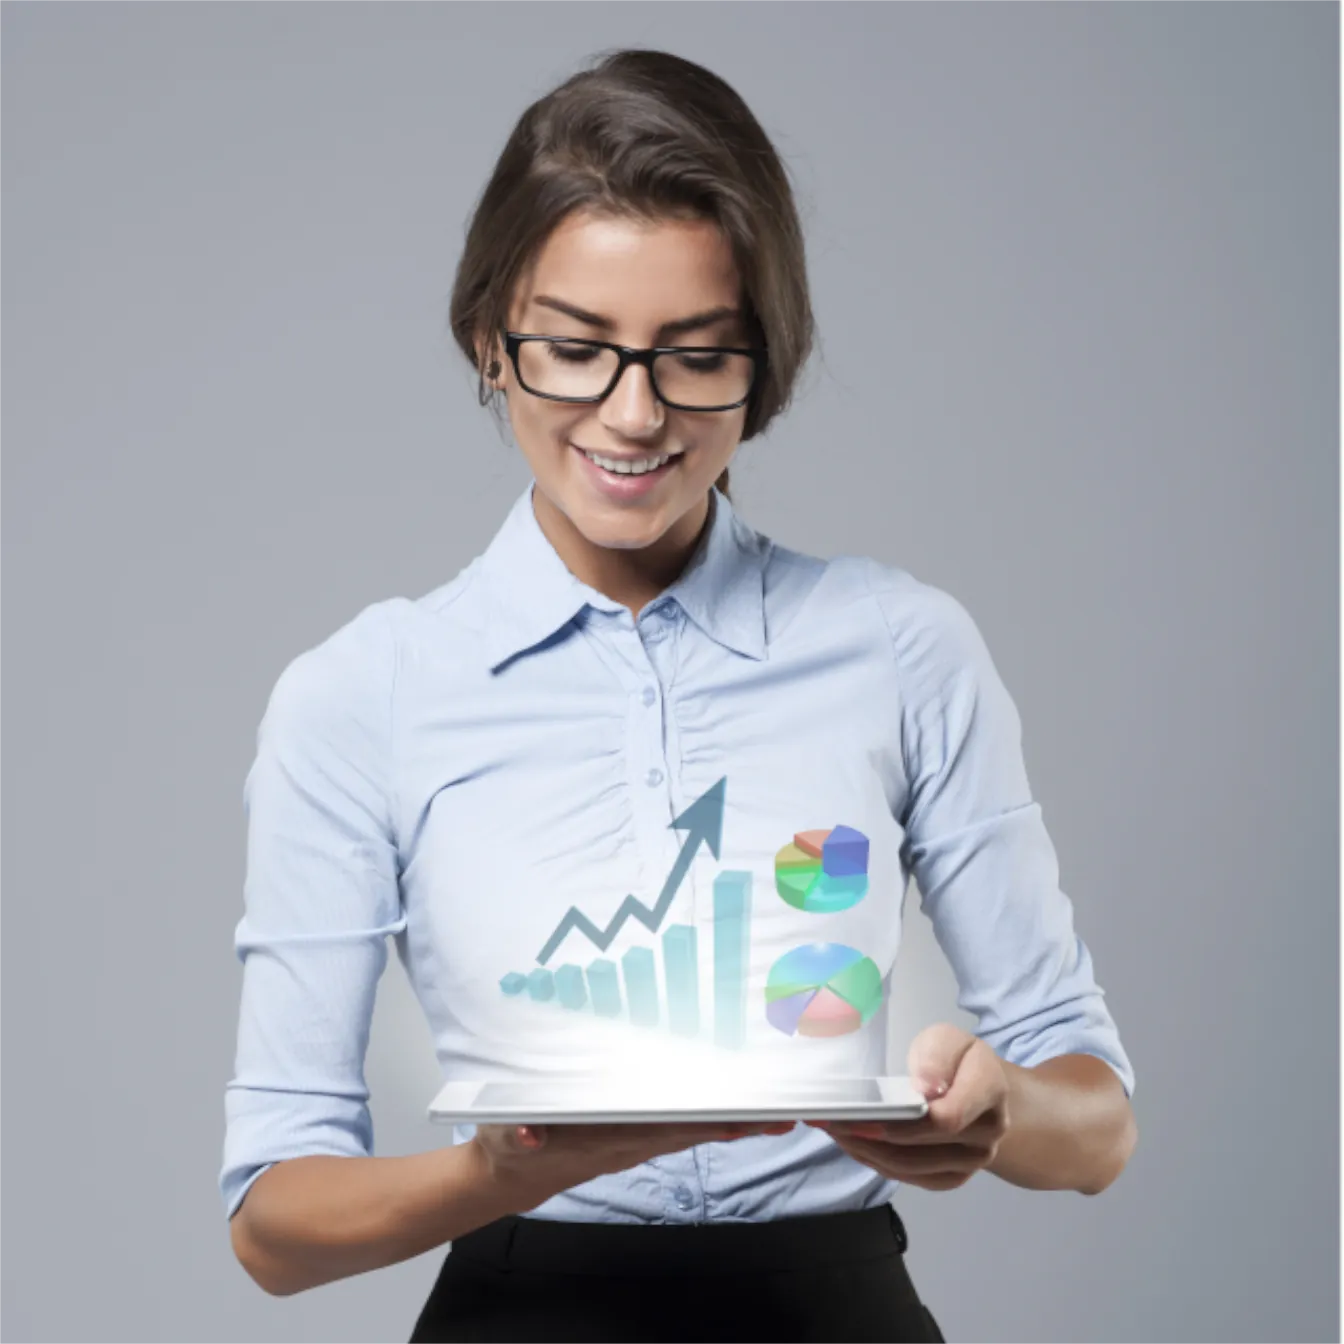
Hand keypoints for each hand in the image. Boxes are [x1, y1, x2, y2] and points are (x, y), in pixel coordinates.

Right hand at [473, 1117, 794, 1211]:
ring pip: (693, 1130)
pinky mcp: (632, 1136)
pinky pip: (678, 1127)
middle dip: (740, 1124)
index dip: (706, 1123)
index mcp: (611, 1138)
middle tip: (785, 1114)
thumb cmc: (511, 1145)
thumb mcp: (508, 1135)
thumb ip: (518, 1132)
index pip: (669, 1129)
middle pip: (695, 1131)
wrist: (509, 1173)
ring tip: (775, 1115)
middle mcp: (632, 1141)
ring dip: (733, 1123)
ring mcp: (635, 1140)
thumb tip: (529, 1135)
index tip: (742, 1118)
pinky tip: (732, 1113)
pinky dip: (707, 1118)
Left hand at [807, 1024, 1009, 1190]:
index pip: (948, 1118)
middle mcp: (987, 1134)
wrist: (980, 1087)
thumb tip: (925, 1089)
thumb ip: (936, 1058)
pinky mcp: (953, 1176)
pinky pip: (911, 1178)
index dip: (904, 1123)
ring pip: (911, 1167)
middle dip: (871, 1136)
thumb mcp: (946, 1039)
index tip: (864, 1115)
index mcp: (989, 1091)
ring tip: (835, 1132)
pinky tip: (855, 1146)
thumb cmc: (957, 1058)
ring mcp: (972, 1161)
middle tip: (831, 1121)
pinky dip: (878, 1163)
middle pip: (922, 1148)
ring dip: (868, 1152)